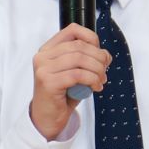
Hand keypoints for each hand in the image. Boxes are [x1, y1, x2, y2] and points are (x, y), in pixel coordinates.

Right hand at [30, 24, 110, 139]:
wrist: (48, 118)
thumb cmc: (62, 95)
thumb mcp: (75, 72)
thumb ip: (86, 59)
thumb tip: (105, 54)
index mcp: (48, 49)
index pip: (72, 30)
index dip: (91, 38)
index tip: (101, 53)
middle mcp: (43, 56)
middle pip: (79, 46)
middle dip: (98, 57)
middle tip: (105, 71)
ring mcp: (43, 69)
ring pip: (79, 59)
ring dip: (97, 69)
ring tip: (101, 80)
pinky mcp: (48, 82)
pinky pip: (77, 75)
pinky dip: (92, 79)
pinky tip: (95, 87)